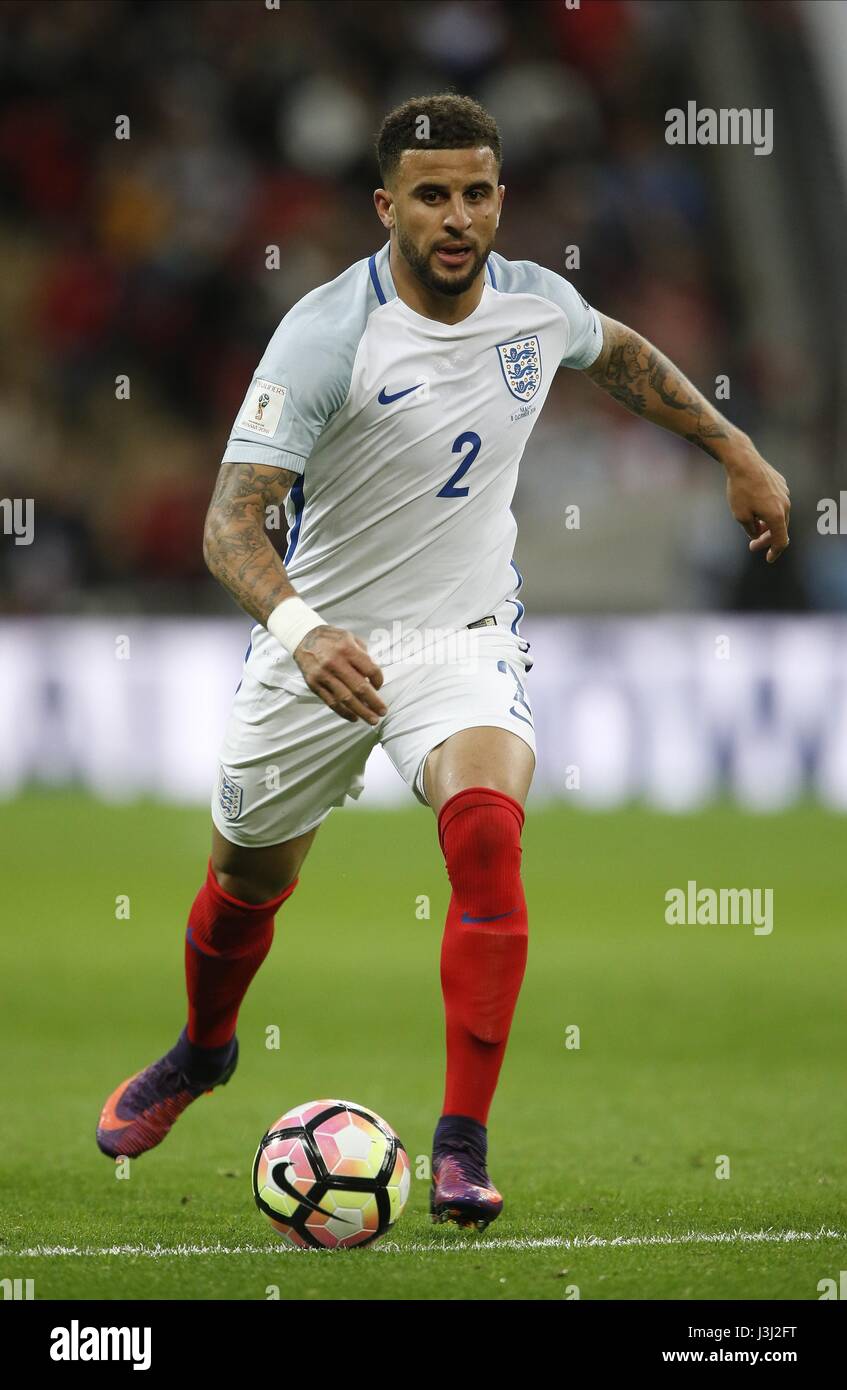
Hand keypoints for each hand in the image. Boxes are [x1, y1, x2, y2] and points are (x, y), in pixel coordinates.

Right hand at [294, 626, 386, 724]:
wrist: (303, 638)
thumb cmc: (330, 639)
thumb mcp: (350, 637)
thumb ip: (363, 655)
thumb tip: (373, 677)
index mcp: (347, 649)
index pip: (370, 670)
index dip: (379, 680)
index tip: (379, 686)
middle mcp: (335, 662)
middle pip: (359, 688)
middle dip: (374, 702)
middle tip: (383, 712)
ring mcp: (323, 675)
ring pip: (346, 699)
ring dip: (361, 711)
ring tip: (372, 720)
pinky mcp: (314, 685)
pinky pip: (331, 702)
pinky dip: (344, 712)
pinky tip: (354, 717)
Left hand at [724, 444, 789, 563]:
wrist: (744, 462)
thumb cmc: (740, 490)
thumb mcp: (741, 516)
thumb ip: (751, 530)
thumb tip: (757, 533)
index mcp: (777, 516)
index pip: (781, 541)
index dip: (775, 552)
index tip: (768, 559)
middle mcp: (785, 505)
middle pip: (780, 528)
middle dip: (767, 538)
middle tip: (752, 545)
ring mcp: (785, 493)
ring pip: (779, 515)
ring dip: (768, 524)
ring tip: (753, 524)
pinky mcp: (781, 484)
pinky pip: (777, 502)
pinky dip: (769, 510)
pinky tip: (756, 507)